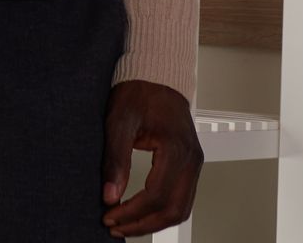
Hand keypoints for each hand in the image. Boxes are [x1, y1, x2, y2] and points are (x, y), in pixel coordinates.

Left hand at [101, 80, 202, 237]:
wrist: (156, 75)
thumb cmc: (138, 92)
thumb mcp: (119, 121)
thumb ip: (115, 159)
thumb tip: (110, 195)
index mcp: (176, 148)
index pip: (156, 195)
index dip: (132, 212)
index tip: (109, 215)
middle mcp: (192, 159)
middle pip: (173, 209)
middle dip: (143, 224)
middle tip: (115, 227)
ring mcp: (194, 163)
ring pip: (181, 208)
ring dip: (154, 222)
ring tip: (125, 224)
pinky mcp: (190, 164)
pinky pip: (182, 198)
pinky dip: (163, 211)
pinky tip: (141, 212)